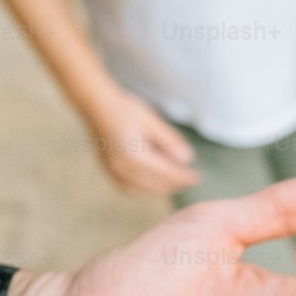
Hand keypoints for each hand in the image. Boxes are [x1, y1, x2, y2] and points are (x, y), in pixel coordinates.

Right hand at [83, 85, 199, 194]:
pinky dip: (144, 188)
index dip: (183, 177)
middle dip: (174, 184)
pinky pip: (129, 188)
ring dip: (161, 187)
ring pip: (142, 189)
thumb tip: (187, 159)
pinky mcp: (108, 171)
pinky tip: (154, 183)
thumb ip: (169, 141)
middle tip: (189, 179)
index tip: (197, 178)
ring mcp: (112, 172)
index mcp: (134, 156)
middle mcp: (121, 168)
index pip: (165, 173)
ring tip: (176, 181)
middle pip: (155, 185)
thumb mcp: (152, 121)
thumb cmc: (126, 110)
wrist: (97, 106)